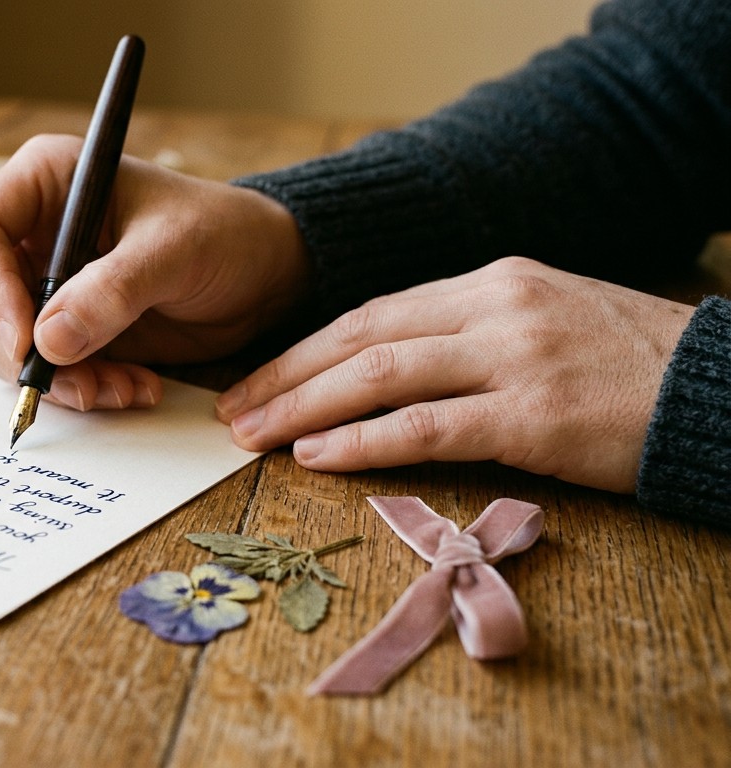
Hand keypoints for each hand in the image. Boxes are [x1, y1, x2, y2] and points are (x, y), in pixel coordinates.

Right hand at [0, 134, 307, 411]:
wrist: (263, 275)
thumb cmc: (223, 234)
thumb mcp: (173, 252)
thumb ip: (111, 292)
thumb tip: (48, 341)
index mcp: (46, 183)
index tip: (25, 342)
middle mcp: (33, 233)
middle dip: (26, 352)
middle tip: (79, 383)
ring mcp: (47, 285)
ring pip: (9, 345)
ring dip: (60, 380)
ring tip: (124, 389)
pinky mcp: (68, 330)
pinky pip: (48, 370)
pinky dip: (83, 389)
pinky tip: (133, 389)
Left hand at [215, 257, 694, 491]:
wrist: (722, 391)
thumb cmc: (630, 367)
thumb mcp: (545, 322)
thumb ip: (470, 334)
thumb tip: (387, 367)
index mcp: (493, 280)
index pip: (374, 311)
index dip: (307, 348)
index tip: (260, 377)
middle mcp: (495, 305)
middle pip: (361, 334)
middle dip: (286, 373)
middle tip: (231, 407)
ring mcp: (515, 355)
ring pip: (381, 373)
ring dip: (304, 406)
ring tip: (253, 434)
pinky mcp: (534, 412)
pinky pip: (425, 426)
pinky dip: (362, 441)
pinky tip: (317, 457)